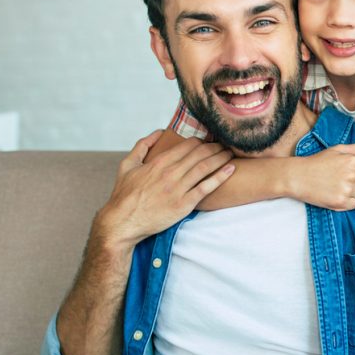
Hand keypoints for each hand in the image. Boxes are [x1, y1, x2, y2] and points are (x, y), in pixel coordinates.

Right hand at [94, 131, 233, 248]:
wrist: (123, 222)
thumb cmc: (124, 194)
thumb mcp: (127, 165)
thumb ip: (142, 146)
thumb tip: (158, 132)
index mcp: (158, 162)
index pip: (187, 145)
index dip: (202, 140)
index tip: (210, 139)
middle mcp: (170, 173)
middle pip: (200, 154)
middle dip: (215, 146)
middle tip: (226, 143)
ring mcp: (178, 189)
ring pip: (205, 167)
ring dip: (221, 157)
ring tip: (231, 153)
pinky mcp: (184, 204)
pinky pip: (206, 188)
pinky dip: (220, 177)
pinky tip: (230, 169)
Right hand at [291, 143, 354, 210]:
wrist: (297, 177)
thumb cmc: (317, 162)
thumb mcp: (337, 149)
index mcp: (352, 161)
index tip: (353, 171)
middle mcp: (351, 175)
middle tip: (340, 178)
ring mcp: (346, 190)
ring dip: (354, 192)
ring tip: (338, 187)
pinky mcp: (340, 202)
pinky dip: (349, 202)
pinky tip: (337, 195)